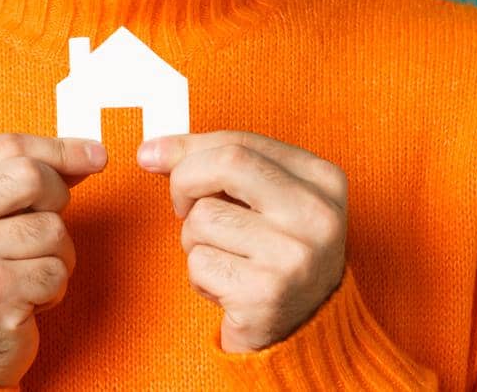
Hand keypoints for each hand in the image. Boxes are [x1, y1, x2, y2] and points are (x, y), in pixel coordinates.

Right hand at [0, 132, 106, 386]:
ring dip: (56, 254)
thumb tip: (89, 153)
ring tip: (26, 272)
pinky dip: (53, 287)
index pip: (6, 146)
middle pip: (32, 177)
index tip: (95, 155)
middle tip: (44, 227)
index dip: (59, 148)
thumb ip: (23, 177)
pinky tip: (25, 298)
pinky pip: (56, 272)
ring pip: (52, 229)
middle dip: (57, 199)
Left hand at [137, 130, 348, 353]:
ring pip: (203, 217)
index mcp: (323, 181)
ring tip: (225, 259)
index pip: (242, 143)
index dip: (189, 146)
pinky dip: (200, 275)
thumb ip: (218, 167)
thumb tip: (153, 151)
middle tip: (182, 207)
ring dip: (195, 240)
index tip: (154, 153)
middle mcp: (317, 215)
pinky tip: (227, 288)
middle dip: (185, 180)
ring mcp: (294, 255)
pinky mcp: (266, 294)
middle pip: (227, 164)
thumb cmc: (275, 257)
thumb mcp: (264, 202)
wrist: (304, 333)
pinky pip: (199, 262)